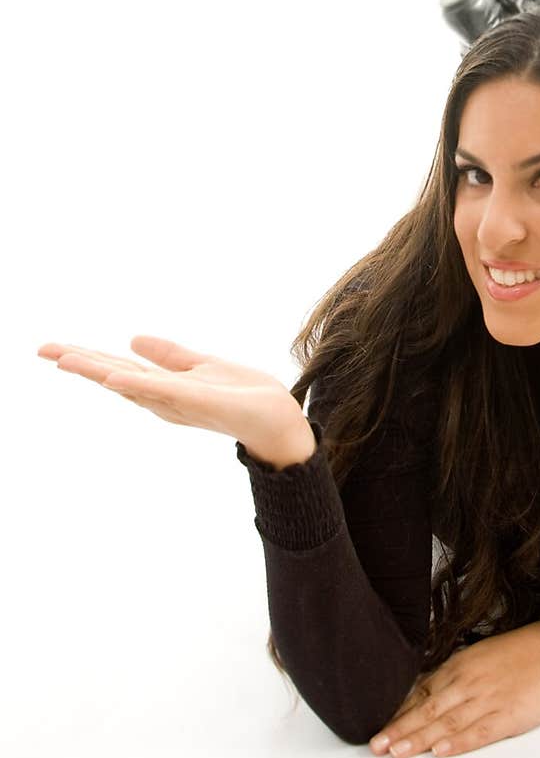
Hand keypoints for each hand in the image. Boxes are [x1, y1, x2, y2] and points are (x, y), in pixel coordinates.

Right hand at [36, 335, 312, 456]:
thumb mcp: (201, 366)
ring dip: (98, 370)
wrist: (279, 418)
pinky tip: (115, 376)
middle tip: (43, 349)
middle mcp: (164, 400)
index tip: (51, 348)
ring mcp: (179, 402)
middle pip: (114, 377)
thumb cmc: (243, 396)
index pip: (116, 369)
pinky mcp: (200, 401)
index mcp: (163, 388)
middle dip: (79, 363)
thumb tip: (132, 338)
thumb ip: (169, 355)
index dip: (85, 358)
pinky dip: (139, 384)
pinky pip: (165, 391)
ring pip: (131, 384)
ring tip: (66, 357)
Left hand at [369, 622, 539, 757]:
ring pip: (446, 722)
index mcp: (459, 667)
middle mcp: (467, 683)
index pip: (421, 693)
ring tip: (398, 751)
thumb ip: (452, 675)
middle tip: (378, 744)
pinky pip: (478, 732)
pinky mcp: (507, 715)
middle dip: (400, 729)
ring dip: (419, 738)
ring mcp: (486, 699)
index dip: (399, 713)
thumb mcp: (477, 656)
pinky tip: (441, 750)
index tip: (380, 727)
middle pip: (427, 709)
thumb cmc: (518, 652)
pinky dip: (458, 742)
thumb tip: (425, 690)